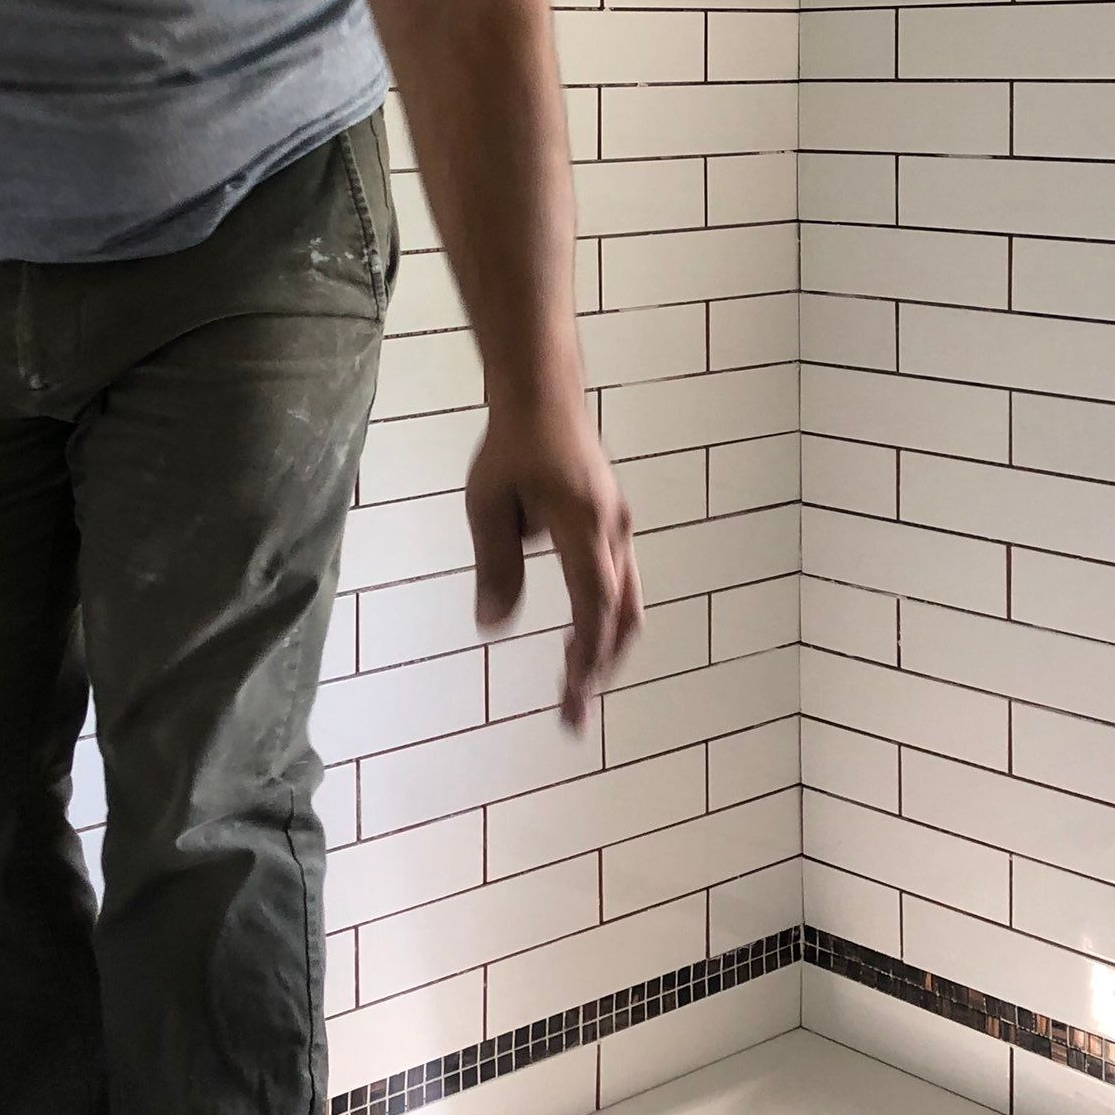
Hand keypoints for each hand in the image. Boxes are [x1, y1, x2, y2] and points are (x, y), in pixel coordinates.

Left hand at [464, 401, 642, 728]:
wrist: (545, 397)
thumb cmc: (511, 447)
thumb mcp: (487, 504)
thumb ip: (494, 565)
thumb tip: (491, 627)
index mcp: (583, 526)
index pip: (593, 605)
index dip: (587, 658)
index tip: (572, 701)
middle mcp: (614, 530)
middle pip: (620, 614)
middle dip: (599, 668)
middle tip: (573, 717)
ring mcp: (620, 526)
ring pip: (628, 601)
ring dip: (607, 646)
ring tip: (579, 684)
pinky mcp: (616, 522)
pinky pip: (621, 581)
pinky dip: (606, 618)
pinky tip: (582, 636)